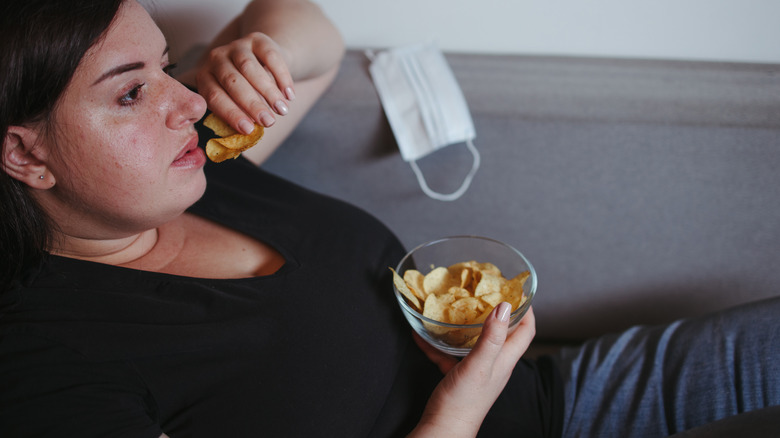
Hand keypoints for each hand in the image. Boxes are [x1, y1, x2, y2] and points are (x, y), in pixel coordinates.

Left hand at [195, 32, 295, 133]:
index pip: (215, 97)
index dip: (232, 114)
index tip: (249, 130)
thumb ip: (239, 115)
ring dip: (268, 92)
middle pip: (232, 81)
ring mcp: (235, 46)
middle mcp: (216, 58)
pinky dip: (282, 77)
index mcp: (205, 77)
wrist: (261, 62)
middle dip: (251, 104)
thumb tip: (249, 135)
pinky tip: (290, 95)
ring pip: (249, 68)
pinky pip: (270, 56)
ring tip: (282, 110)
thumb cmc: (246, 91)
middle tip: (269, 122)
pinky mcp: (256, 38)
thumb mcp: (235, 102)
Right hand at [409, 303, 535, 437]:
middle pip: (503, 333)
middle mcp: (494, 364)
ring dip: (468, 324)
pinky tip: (421, 333)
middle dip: (498, 311)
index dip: (527, 310)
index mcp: (505, 360)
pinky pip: (448, 354)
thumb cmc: (464, 401)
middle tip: (485, 291)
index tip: (518, 289)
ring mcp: (476, 371)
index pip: (526, 331)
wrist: (443, 430)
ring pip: (475, 341)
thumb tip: (506, 306)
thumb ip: (492, 337)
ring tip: (457, 305)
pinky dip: (437, 343)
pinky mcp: (457, 376)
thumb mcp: (479, 364)